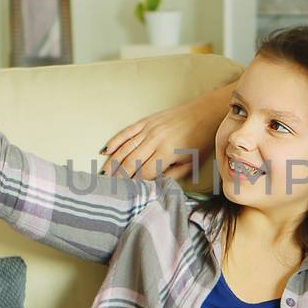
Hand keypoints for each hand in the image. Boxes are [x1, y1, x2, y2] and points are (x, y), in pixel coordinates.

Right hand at [100, 91, 223, 181]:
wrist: (205, 113)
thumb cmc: (200, 141)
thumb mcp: (192, 162)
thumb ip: (173, 175)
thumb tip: (154, 185)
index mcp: (168, 152)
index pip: (146, 173)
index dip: (136, 184)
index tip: (126, 194)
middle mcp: (155, 140)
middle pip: (132, 161)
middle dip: (119, 177)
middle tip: (108, 189)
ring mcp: (149, 129)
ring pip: (125, 148)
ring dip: (113, 162)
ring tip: (103, 175)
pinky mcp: (146, 121)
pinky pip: (127, 132)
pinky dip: (115, 141)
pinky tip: (105, 151)